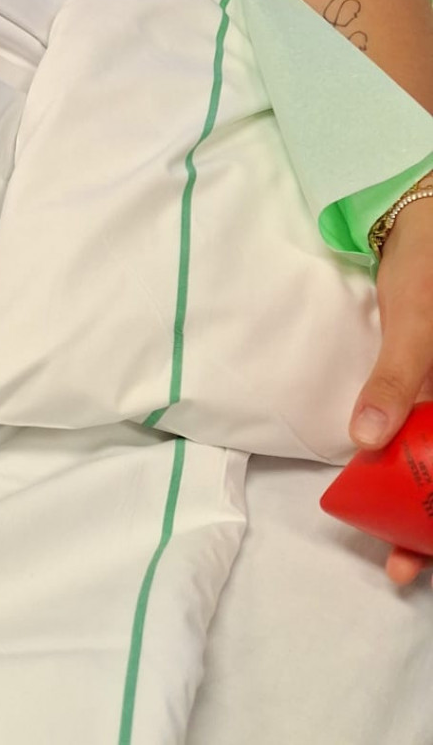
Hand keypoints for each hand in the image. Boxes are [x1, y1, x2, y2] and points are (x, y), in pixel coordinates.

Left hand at [349, 186, 432, 584]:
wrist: (419, 222)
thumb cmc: (425, 265)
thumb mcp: (416, 319)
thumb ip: (396, 377)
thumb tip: (366, 439)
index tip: (421, 555)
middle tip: (404, 569)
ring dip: (427, 512)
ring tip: (399, 559)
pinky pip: (428, 444)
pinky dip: (416, 475)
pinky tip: (394, 505)